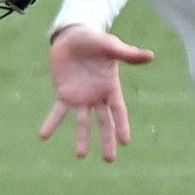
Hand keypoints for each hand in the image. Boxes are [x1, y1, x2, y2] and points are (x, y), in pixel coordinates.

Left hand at [38, 25, 154, 161]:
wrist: (73, 35)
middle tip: (110, 159)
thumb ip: (128, 54)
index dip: (122, 126)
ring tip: (80, 156)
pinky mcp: (64, 93)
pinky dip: (51, 123)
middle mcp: (97, 97)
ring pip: (82, 122)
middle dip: (106, 140)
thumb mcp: (111, 46)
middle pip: (103, 122)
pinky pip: (58, 111)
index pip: (118, 111)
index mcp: (111, 87)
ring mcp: (80, 97)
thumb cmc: (95, 40)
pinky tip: (43, 135)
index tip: (125, 142)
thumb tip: (150, 56)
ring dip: (81, 138)